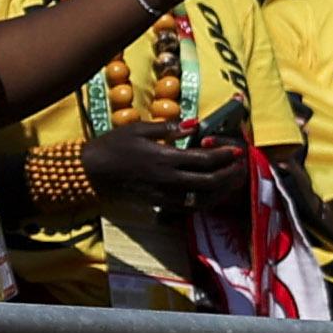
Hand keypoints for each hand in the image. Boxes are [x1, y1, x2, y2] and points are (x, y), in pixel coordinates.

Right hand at [83, 123, 246, 200]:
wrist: (91, 170)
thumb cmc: (114, 144)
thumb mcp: (139, 129)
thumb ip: (170, 128)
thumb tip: (195, 124)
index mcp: (164, 159)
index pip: (203, 160)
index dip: (224, 155)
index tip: (238, 148)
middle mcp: (168, 180)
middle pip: (209, 182)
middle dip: (230, 174)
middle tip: (242, 164)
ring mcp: (164, 195)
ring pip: (202, 199)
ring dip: (223, 191)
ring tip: (235, 180)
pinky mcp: (159, 204)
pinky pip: (189, 208)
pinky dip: (207, 203)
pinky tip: (215, 195)